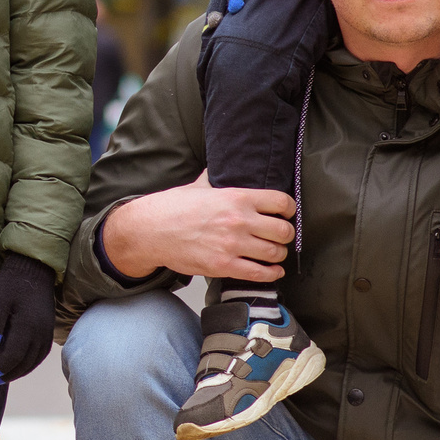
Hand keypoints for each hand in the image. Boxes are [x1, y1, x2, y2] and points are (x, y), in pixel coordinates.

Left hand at [0, 253, 55, 385]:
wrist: (35, 267)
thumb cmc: (13, 282)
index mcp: (28, 327)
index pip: (13, 357)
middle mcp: (41, 333)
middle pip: (24, 364)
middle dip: (7, 375)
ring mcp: (47, 332)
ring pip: (34, 362)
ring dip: (18, 372)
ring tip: (2, 376)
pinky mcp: (49, 329)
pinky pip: (40, 354)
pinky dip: (29, 364)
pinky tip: (19, 365)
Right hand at [99, 173, 294, 282]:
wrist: (150, 231)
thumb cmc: (172, 208)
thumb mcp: (198, 186)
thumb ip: (215, 178)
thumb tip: (219, 166)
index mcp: (236, 197)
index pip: (281, 202)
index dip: (289, 209)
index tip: (286, 214)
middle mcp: (238, 220)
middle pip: (284, 230)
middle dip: (286, 234)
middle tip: (281, 236)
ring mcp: (232, 245)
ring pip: (275, 253)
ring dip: (278, 254)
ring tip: (274, 253)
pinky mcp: (223, 266)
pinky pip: (259, 273)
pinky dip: (271, 274)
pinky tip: (272, 271)